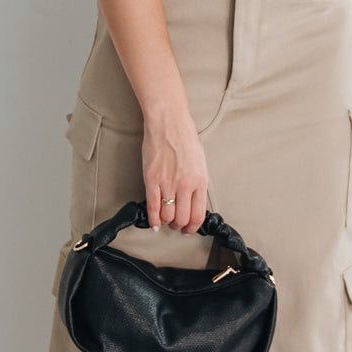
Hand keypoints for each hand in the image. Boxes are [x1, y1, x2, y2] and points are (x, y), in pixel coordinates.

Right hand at [141, 110, 208, 233]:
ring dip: (166, 222)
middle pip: (182, 218)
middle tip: (176, 226)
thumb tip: (193, 202)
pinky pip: (152, 207)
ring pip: (167, 216)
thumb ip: (197, 183)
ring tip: (165, 221)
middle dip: (179, 226)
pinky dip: (153, 219)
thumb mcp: (200, 163)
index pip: (198, 215)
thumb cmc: (184, 138)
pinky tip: (154, 223)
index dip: (193, 227)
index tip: (189, 229)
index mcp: (200, 181)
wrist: (168, 122)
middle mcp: (185, 185)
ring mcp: (168, 183)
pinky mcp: (151, 179)